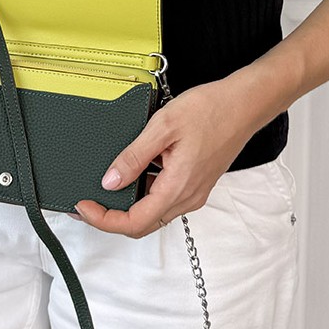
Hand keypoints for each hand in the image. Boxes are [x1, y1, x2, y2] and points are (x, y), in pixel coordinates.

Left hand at [71, 78, 254, 237]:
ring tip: (104, 186)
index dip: (103, 220)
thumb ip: (133, 156)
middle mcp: (187, 197)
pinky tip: (133, 172)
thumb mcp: (163, 126)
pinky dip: (143, 193)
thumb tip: (110, 181)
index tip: (83, 206)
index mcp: (177, 187)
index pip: (133, 222)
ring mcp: (193, 192)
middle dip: (110, 218)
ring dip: (127, 206)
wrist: (245, 104)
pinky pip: (164, 198)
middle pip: (141, 224)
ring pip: (153, 213)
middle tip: (86, 202)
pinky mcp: (196, 183)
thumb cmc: (212, 109)